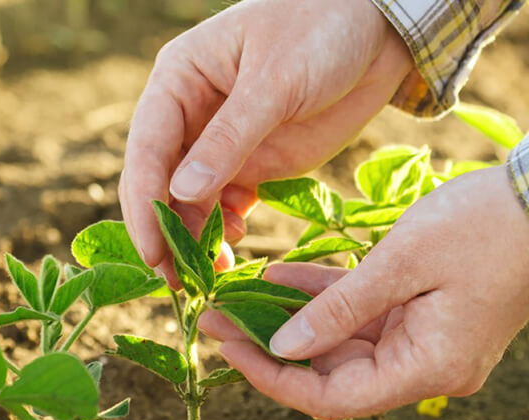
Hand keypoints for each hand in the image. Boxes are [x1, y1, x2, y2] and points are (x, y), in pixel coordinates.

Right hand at [119, 0, 412, 282]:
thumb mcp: (276, 81)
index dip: (145, 203)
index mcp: (179, 80)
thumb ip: (230, 138)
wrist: (383, 31)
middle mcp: (189, 116)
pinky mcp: (252, 165)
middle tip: (176, 281)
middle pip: (160, 182)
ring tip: (210, 276)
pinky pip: (224, 208)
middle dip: (165, 231)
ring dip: (194, 240)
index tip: (154, 250)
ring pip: (190, 202)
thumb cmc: (322, 29)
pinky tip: (234, 250)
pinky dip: (224, 233)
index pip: (147, 148)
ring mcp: (220, 144)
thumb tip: (182, 192)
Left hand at [199, 166, 528, 419]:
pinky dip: (323, 297)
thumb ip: (338, 309)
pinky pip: (361, 313)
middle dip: (271, 344)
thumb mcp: (401, 264)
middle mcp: (425, 366)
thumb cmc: (484, 227)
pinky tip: (276, 277)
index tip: (226, 349)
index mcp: (428, 368)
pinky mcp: (422, 313)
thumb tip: (282, 347)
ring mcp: (424, 340)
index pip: (333, 398)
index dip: (274, 379)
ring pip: (341, 341)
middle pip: (332, 371)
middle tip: (214, 316)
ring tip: (233, 296)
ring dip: (291, 319)